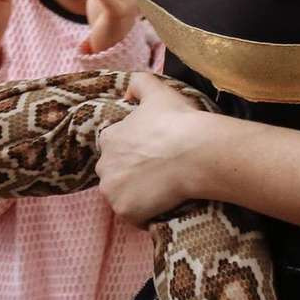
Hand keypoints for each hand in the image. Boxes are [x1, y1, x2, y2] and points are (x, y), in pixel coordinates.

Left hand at [97, 73, 219, 224]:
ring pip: (121, 196)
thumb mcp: (158, 91)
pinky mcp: (125, 211)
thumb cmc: (178, 121)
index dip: (132, 152)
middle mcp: (103, 165)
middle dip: (130, 175)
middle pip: (114, 174)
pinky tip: (163, 206)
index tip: (150, 154)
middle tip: (158, 173)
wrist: (196, 153)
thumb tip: (128, 91)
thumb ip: (139, 83)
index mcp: (108, 138)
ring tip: (162, 191)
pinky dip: (145, 215)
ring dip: (136, 196)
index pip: (113, 148)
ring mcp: (112, 190)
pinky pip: (133, 217)